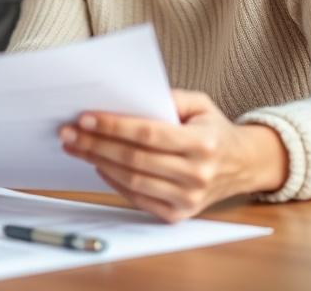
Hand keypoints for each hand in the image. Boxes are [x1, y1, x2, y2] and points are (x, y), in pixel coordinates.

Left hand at [59, 90, 287, 221]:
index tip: (85, 117)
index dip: (113, 126)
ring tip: (75, 146)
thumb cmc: (213, 129)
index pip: (148, 134)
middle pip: (133, 159)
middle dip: (95, 144)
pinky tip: (97, 164)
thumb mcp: (199, 104)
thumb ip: (168, 96)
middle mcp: (196, 175)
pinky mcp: (178, 215)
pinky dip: (112, 182)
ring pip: (131, 181)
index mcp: (202, 144)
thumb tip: (125, 95)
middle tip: (68, 131)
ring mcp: (188, 199)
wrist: (243, 165)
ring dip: (97, 162)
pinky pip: (136, 198)